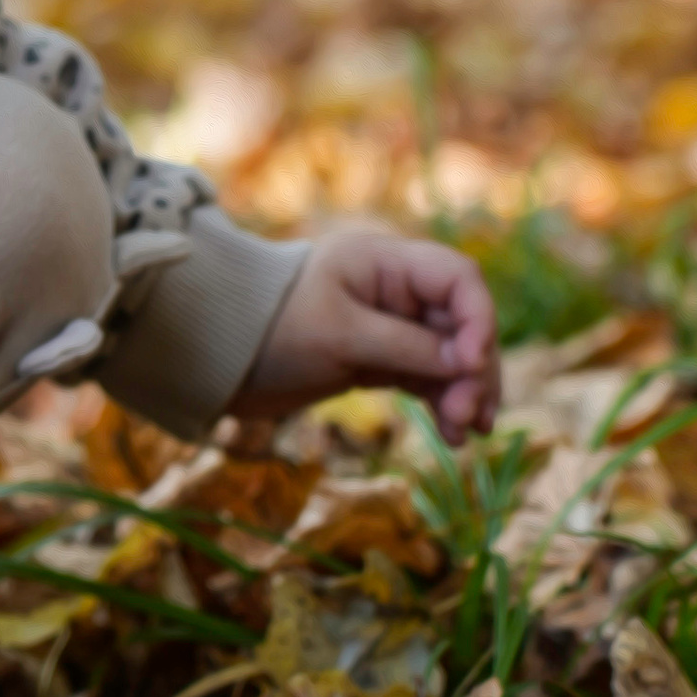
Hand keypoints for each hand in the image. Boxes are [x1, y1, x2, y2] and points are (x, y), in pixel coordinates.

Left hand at [238, 224, 499, 444]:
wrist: (218, 358)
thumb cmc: (273, 330)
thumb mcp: (339, 335)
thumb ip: (405, 346)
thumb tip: (466, 363)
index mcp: (384, 261)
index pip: (458, 279)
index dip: (477, 319)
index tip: (469, 364)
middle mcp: (394, 288)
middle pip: (461, 322)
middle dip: (473, 368)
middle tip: (469, 416)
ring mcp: (390, 325)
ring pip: (449, 355)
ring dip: (465, 391)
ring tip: (467, 434)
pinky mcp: (379, 359)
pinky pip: (427, 377)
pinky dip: (442, 401)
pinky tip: (452, 435)